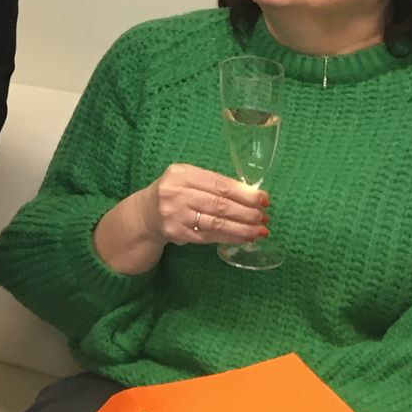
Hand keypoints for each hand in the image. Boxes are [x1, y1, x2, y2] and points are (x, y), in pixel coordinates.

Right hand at [140, 162, 267, 247]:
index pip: (219, 184)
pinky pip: (209, 236)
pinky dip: (230, 238)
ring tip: (261, 231)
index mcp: (181, 174)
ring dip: (243, 228)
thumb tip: (253, 196)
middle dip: (247, 212)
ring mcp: (175, 214)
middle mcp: (175, 193)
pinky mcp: (176, 233)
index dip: (244, 193)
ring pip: (216, 223)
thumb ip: (214, 184)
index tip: (263, 199)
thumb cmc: (176, 193)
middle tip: (264, 218)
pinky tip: (244, 238)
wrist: (146, 213)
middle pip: (219, 204)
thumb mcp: (188, 179)